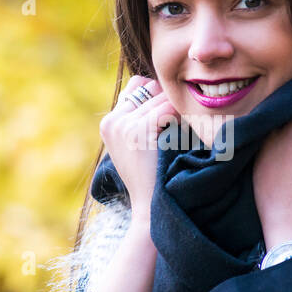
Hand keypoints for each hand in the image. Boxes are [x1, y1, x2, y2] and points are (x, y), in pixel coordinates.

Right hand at [99, 75, 177, 216]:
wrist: (150, 205)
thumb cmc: (152, 176)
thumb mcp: (138, 144)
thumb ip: (141, 118)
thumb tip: (161, 91)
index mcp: (109, 123)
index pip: (137, 85)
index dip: (158, 96)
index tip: (171, 117)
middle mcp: (112, 121)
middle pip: (149, 87)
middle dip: (168, 100)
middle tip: (180, 124)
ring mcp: (122, 125)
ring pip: (159, 96)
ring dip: (176, 110)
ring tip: (181, 132)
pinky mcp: (136, 131)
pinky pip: (166, 109)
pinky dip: (178, 118)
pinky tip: (181, 135)